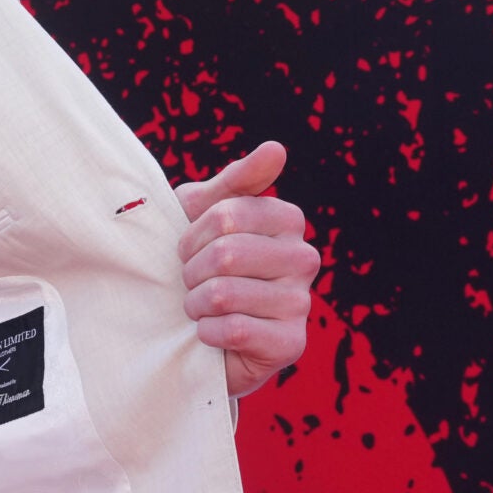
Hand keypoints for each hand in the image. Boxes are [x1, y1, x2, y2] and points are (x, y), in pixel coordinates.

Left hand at [175, 140, 319, 396]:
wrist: (192, 330)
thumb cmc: (199, 263)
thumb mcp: (203, 214)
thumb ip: (235, 182)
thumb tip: (276, 148)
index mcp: (286, 221)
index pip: (227, 215)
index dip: (193, 234)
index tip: (189, 247)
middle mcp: (304, 258)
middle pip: (226, 254)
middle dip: (191, 272)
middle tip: (192, 282)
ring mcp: (301, 303)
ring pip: (225, 293)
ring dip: (195, 304)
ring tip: (199, 308)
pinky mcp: (292, 343)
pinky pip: (235, 329)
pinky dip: (207, 333)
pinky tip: (211, 333)